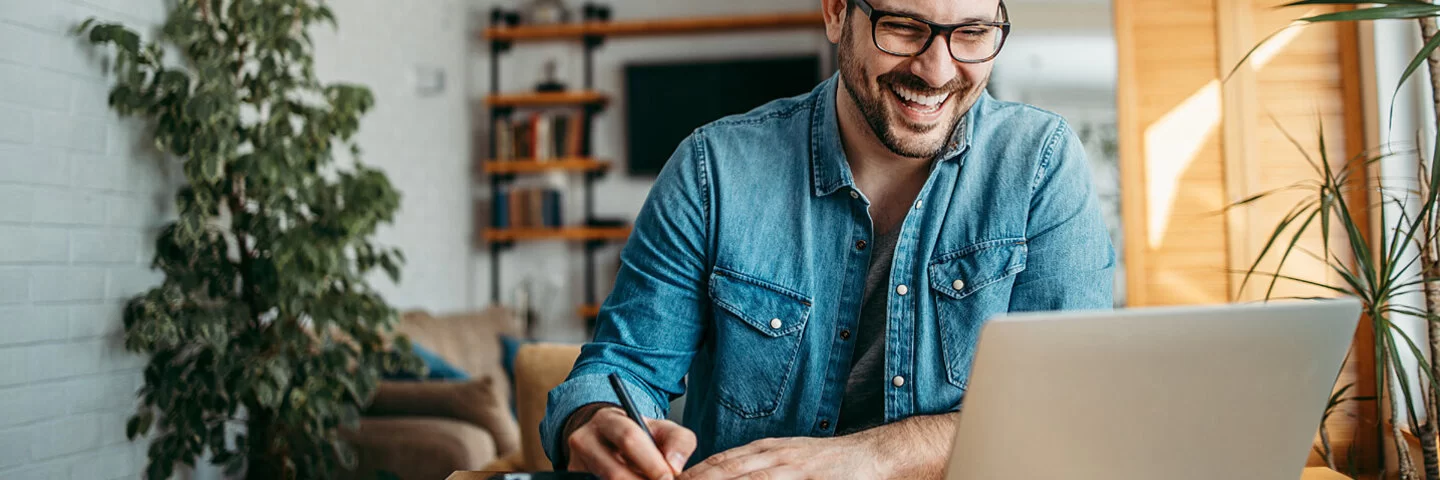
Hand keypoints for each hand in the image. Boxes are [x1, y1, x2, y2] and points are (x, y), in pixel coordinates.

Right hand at [566, 406, 696, 479]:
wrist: (609, 441)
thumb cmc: (640, 436)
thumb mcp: (662, 430)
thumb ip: (678, 441)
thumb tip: (674, 465)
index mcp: (607, 420)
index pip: (628, 438)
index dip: (650, 462)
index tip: (668, 477)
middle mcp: (585, 440)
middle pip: (613, 470)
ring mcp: (576, 463)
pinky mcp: (575, 476)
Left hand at [678, 435, 889, 479]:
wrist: (873, 457)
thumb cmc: (832, 468)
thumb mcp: (790, 466)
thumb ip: (759, 473)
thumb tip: (726, 476)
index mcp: (764, 452)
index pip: (718, 464)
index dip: (691, 475)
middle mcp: (772, 455)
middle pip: (722, 470)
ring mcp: (788, 465)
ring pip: (740, 477)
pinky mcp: (804, 476)